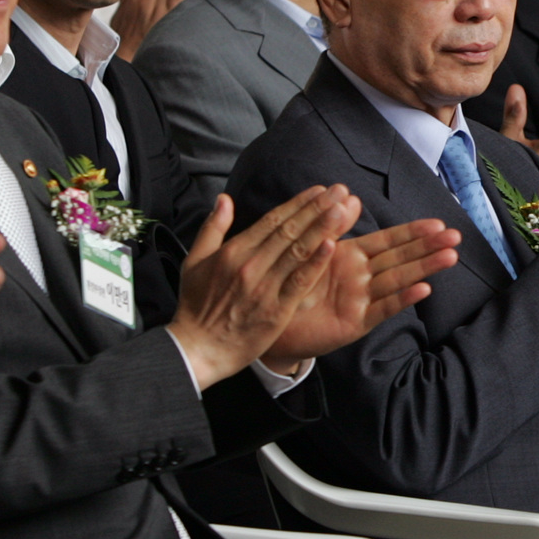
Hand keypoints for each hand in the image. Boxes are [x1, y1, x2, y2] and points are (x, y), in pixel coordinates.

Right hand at [167, 188, 358, 386]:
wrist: (199, 348)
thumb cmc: (196, 306)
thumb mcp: (195, 261)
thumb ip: (212, 228)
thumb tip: (224, 198)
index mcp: (234, 251)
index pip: (272, 220)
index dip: (298, 203)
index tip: (319, 190)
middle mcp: (251, 265)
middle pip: (290, 231)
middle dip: (317, 208)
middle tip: (340, 191)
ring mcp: (264, 287)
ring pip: (298, 251)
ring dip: (322, 228)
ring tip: (342, 209)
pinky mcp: (276, 310)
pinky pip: (299, 282)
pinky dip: (316, 263)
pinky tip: (332, 246)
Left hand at [261, 219, 459, 363]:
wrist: (271, 322)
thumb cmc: (290, 284)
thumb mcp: (311, 249)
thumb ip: (333, 226)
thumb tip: (351, 193)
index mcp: (352, 256)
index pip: (389, 240)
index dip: (413, 231)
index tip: (438, 223)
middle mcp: (362, 277)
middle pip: (401, 258)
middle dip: (428, 247)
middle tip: (456, 238)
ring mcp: (361, 300)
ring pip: (398, 279)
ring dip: (424, 268)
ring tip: (449, 257)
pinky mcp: (355, 323)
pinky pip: (382, 309)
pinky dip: (402, 299)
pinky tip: (423, 290)